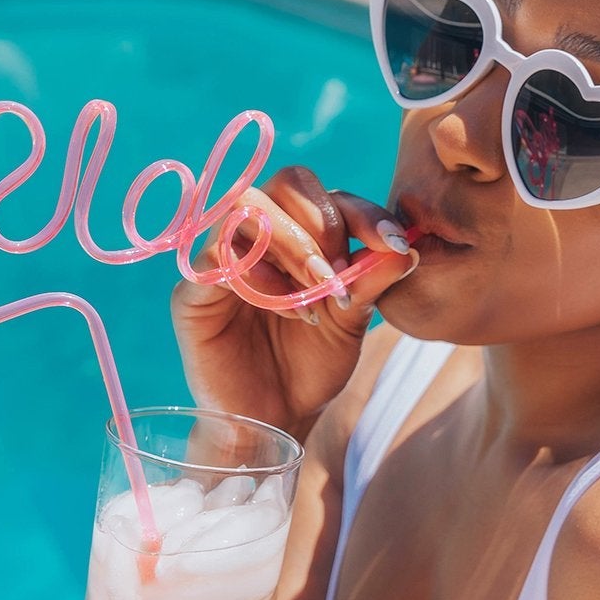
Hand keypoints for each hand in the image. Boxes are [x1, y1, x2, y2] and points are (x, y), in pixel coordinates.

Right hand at [170, 165, 418, 441]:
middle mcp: (258, 234)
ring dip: (291, 243)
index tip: (394, 244)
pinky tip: (285, 308)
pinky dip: (258, 275)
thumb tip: (406, 247)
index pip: (329, 194)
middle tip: (337, 276)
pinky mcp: (193, 291)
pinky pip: (216, 255)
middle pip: (287, 181)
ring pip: (247, 204)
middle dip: (323, 224)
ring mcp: (221, 257)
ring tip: (315, 292)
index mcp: (299, 233)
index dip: (365, 212)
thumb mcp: (350, 323)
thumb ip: (370, 281)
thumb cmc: (310, 367)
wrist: (276, 418)